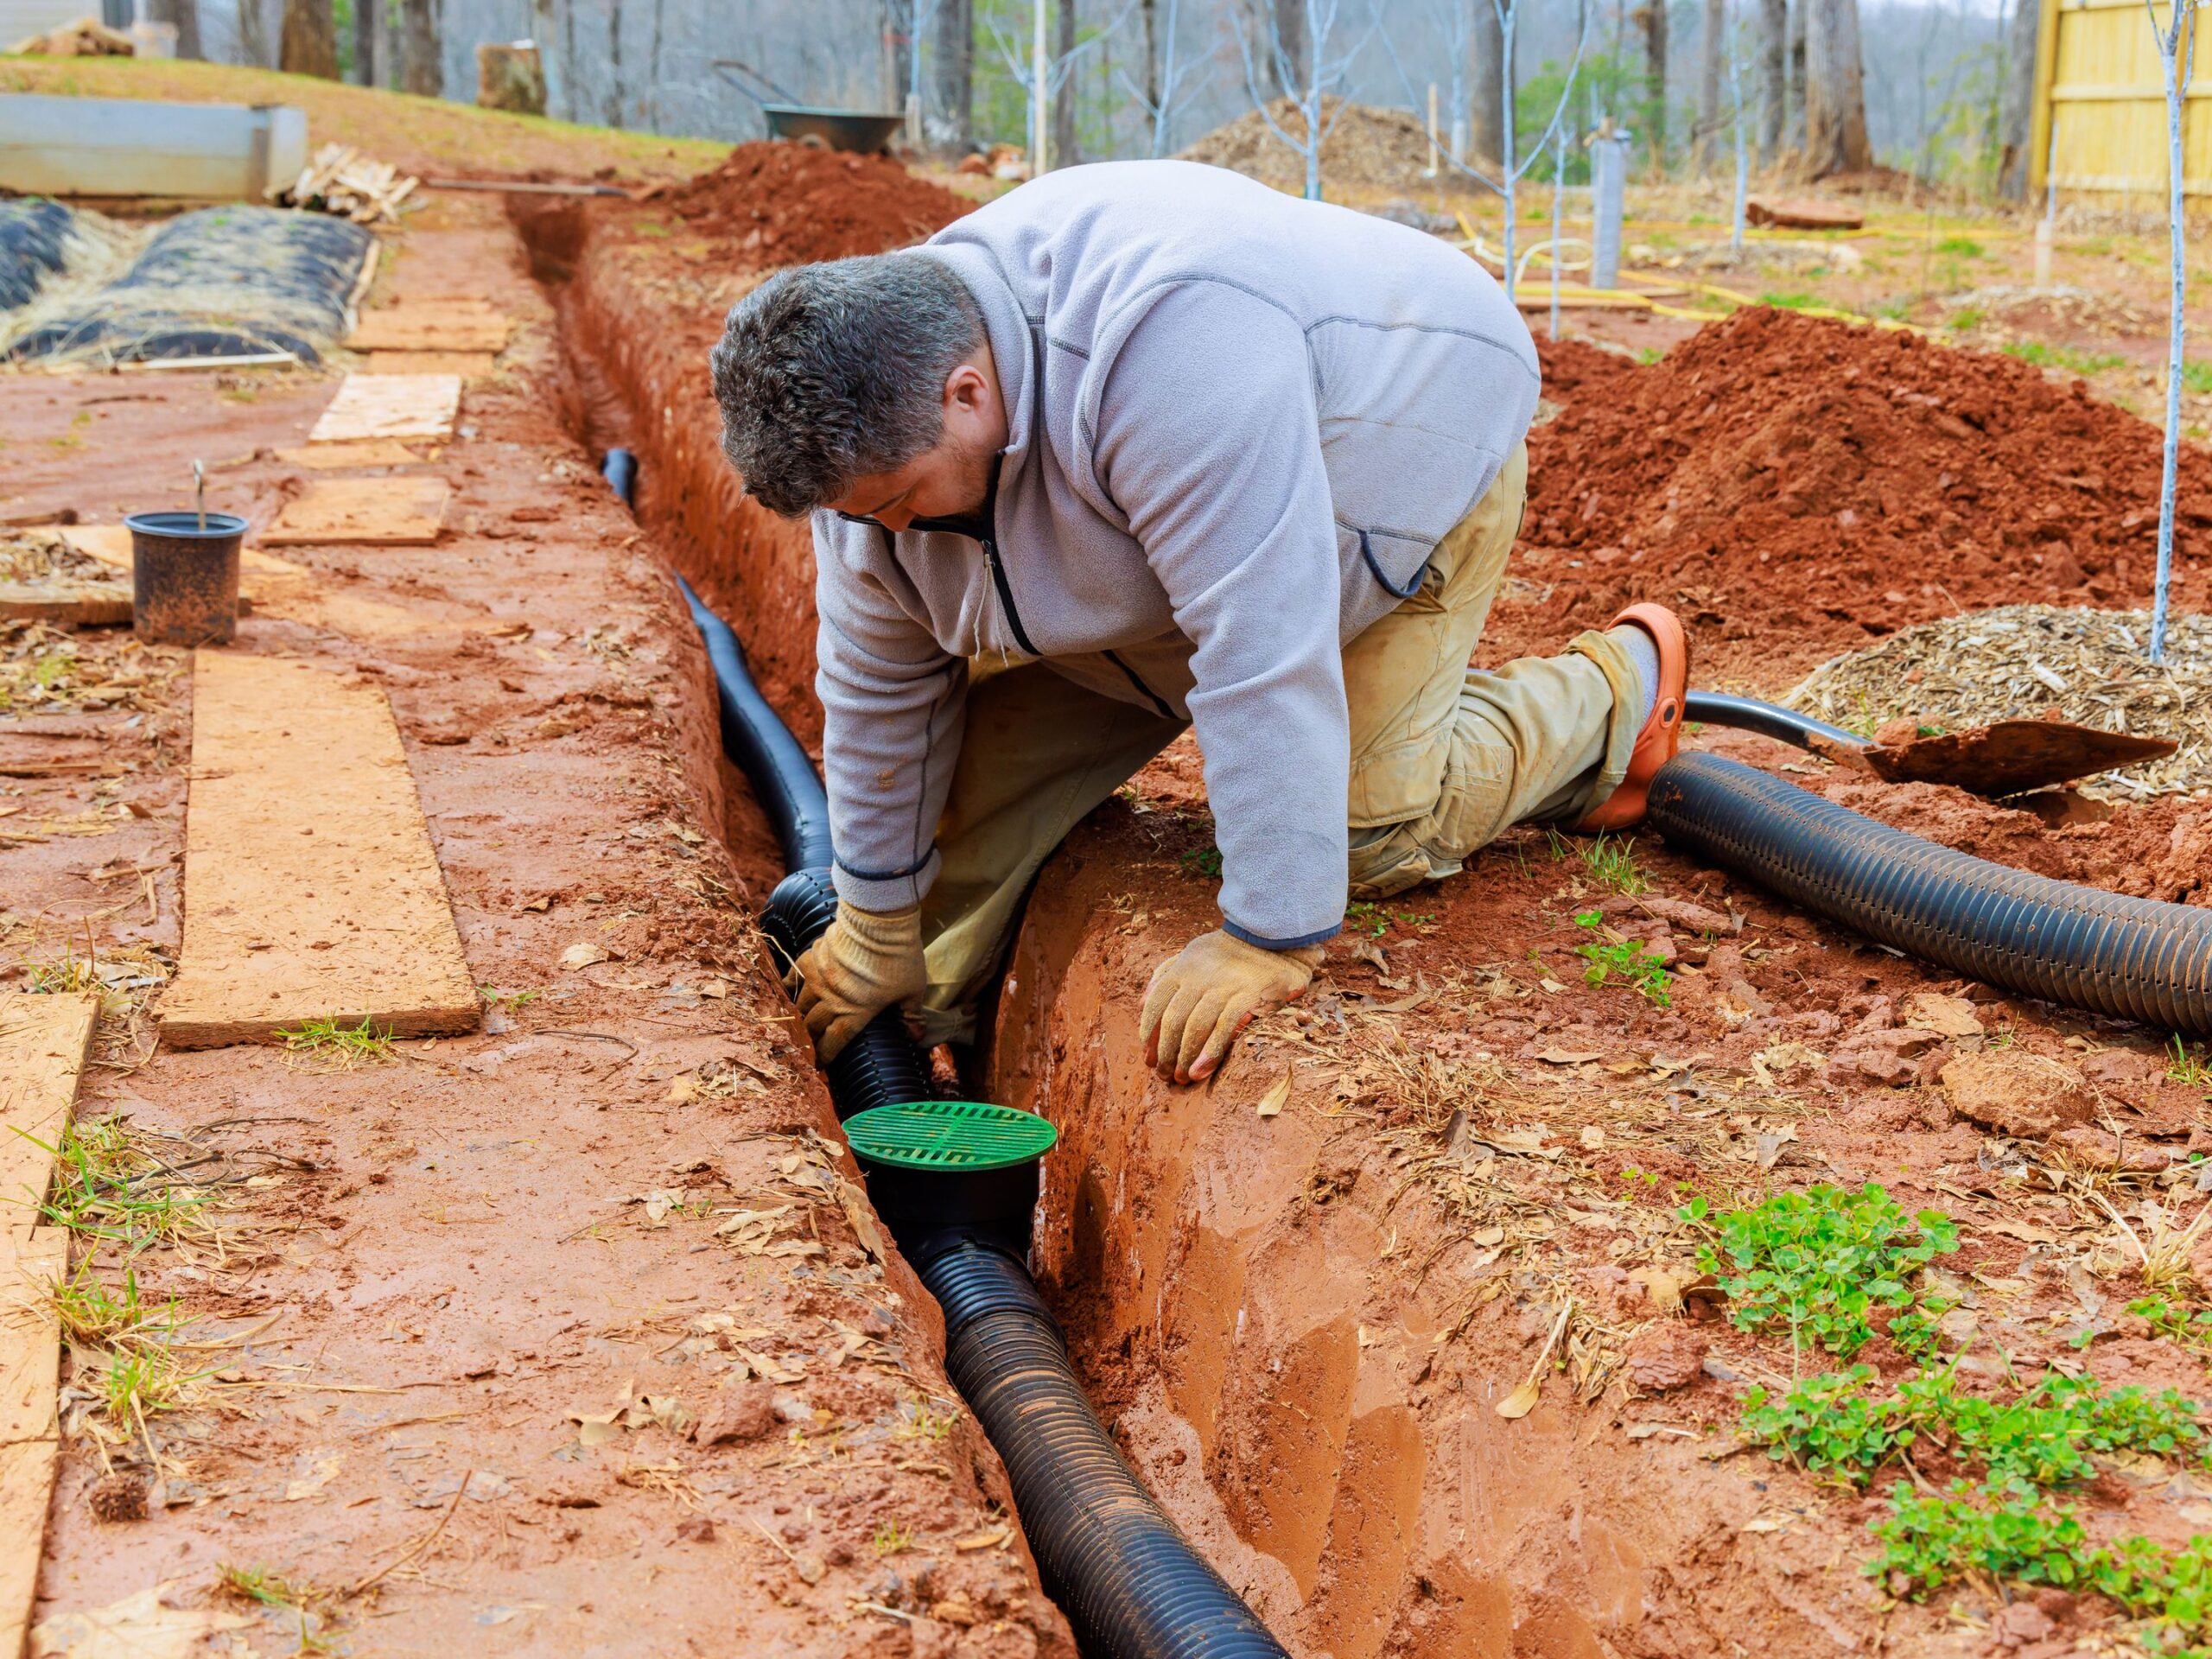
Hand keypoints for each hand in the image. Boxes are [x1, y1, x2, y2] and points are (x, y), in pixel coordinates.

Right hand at [788, 903, 925, 1062]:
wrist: (879, 922)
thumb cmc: (899, 958)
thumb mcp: (913, 990)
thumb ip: (911, 1015)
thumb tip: (916, 1036)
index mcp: (857, 1012)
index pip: (834, 1042)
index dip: (825, 1056)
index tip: (820, 1065)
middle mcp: (832, 1000)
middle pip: (814, 1026)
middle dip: (811, 1038)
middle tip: (810, 1044)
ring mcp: (818, 979)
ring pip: (801, 1005)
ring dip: (801, 1016)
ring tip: (801, 1022)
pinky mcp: (811, 958)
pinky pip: (793, 977)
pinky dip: (790, 988)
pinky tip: (789, 994)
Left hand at [1139, 929, 1323, 1083]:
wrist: (1270, 936)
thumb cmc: (1227, 951)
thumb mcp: (1191, 953)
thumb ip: (1165, 974)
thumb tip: (1142, 1001)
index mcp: (1182, 969)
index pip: (1156, 1005)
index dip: (1149, 1035)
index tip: (1149, 1056)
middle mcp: (1199, 978)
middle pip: (1173, 1021)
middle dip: (1166, 1052)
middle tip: (1164, 1074)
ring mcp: (1222, 987)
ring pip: (1195, 1027)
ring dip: (1185, 1057)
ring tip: (1181, 1078)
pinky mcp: (1246, 996)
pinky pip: (1224, 1028)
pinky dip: (1210, 1051)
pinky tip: (1201, 1070)